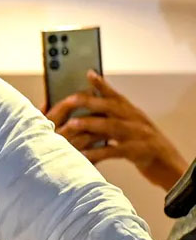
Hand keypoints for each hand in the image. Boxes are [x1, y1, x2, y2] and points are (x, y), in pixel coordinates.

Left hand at [44, 70, 186, 190]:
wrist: (168, 165)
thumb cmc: (144, 145)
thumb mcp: (132, 127)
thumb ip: (115, 116)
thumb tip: (94, 104)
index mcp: (133, 113)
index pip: (116, 96)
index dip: (102, 85)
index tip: (89, 74)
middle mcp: (136, 120)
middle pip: (112, 107)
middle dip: (90, 102)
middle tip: (70, 100)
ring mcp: (139, 135)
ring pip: (112, 126)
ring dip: (91, 124)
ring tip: (72, 124)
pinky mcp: (138, 152)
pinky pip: (115, 151)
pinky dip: (98, 152)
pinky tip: (83, 154)